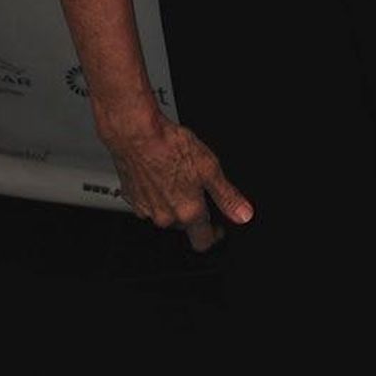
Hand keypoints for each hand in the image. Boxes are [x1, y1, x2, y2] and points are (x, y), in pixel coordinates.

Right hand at [108, 115, 253, 251]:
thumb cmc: (170, 146)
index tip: (218, 227)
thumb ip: (227, 195)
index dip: (213, 235)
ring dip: (172, 201)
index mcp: (188, 211)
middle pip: (184, 225)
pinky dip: (154, 193)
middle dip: (192, 210)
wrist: (136, 134)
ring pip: (165, 213)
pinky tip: (159, 172)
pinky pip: (147, 202)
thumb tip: (243, 214)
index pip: (202, 241)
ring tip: (176, 173)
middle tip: (195, 185)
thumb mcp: (209, 167)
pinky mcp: (131, 198)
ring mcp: (146, 209)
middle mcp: (165, 217)